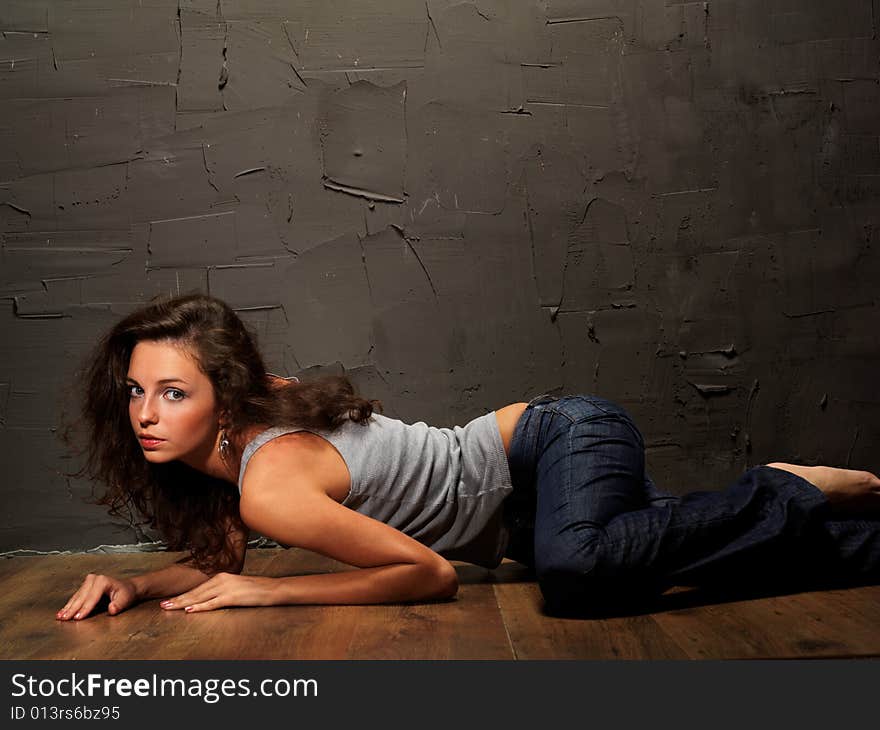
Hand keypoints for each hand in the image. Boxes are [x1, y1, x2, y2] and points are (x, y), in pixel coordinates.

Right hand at [56, 573, 138, 620]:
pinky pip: (76, 597)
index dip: (84, 609)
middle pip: (81, 597)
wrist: (127, 588)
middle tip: (64, 619)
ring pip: (76, 597)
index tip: (78, 618)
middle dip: (72, 609)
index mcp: (103, 581)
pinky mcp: (85, 586)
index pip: (91, 598)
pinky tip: (62, 612)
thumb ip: (119, 605)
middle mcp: (94, 579)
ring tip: (60, 616)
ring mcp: (88, 582)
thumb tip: (112, 609)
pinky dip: (69, 605)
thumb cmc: (126, 593)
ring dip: (68, 607)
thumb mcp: (126, 599)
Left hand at [159, 573, 276, 612]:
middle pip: (195, 592)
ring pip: (200, 597)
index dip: (183, 595)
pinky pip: (212, 603)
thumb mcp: (236, 587)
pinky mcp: (232, 596)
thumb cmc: (256, 590)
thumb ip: (221, 591)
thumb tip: (208, 599)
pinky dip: (200, 607)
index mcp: (221, 576)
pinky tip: (190, 610)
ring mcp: (226, 588)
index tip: (170, 600)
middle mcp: (221, 579)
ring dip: (184, 603)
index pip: (198, 588)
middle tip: (163, 605)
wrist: (272, 589)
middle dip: (178, 599)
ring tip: (170, 608)